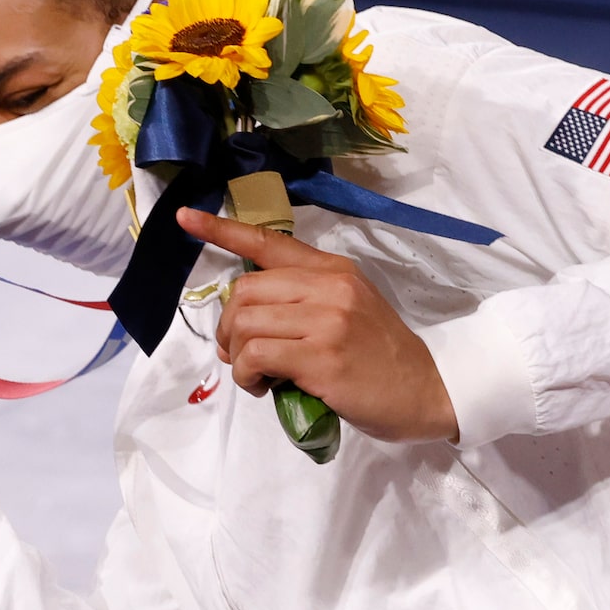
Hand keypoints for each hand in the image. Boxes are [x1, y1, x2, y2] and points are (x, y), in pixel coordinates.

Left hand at [178, 209, 458, 443]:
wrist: (424, 391)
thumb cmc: (378, 358)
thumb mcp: (347, 310)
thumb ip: (303, 300)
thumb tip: (245, 315)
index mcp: (332, 270)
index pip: (269, 241)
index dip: (221, 231)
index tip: (186, 219)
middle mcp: (329, 286)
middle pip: (244, 290)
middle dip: (228, 327)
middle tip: (240, 355)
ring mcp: (326, 320)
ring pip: (245, 324)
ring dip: (238, 357)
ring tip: (259, 376)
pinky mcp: (321, 356)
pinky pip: (255, 356)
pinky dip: (247, 376)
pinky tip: (264, 387)